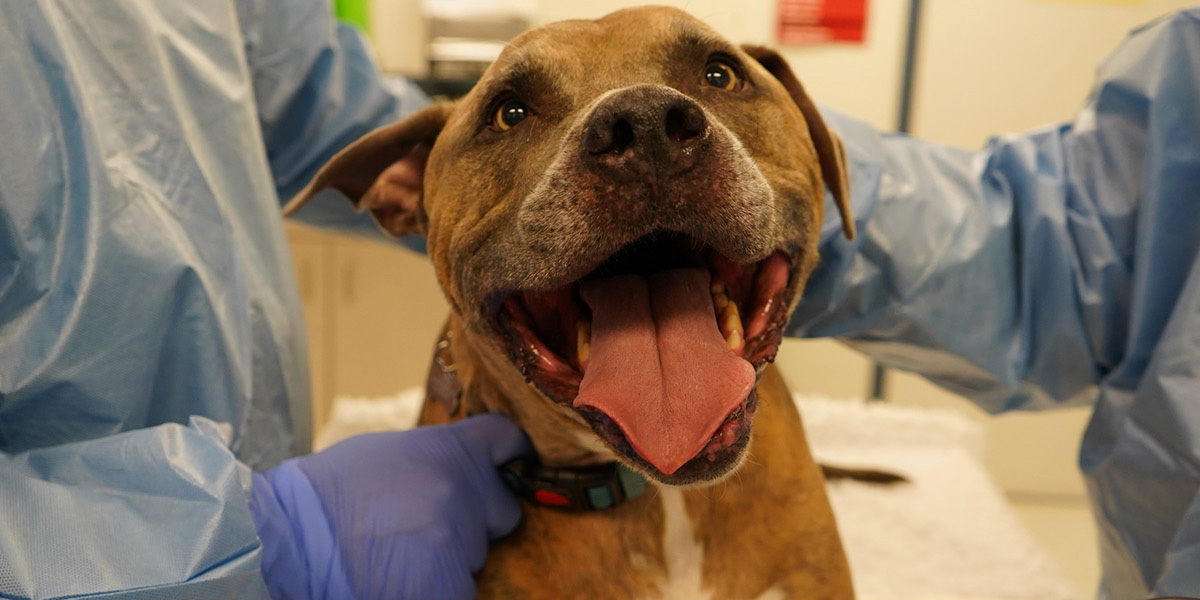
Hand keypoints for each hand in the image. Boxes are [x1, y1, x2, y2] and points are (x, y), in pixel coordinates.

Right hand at [250, 413, 531, 599]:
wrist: (285, 541)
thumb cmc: (325, 496)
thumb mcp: (387, 452)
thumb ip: (437, 458)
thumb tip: (469, 468)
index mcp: (448, 449)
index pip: (509, 441)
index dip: (514, 455)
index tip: (515, 464)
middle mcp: (461, 491)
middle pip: (503, 509)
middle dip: (479, 520)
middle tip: (431, 525)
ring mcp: (457, 542)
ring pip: (479, 555)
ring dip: (453, 558)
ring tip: (401, 554)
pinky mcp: (446, 586)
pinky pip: (462, 589)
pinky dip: (439, 587)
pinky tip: (402, 580)